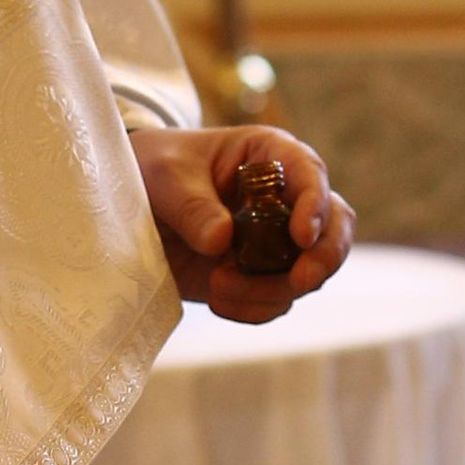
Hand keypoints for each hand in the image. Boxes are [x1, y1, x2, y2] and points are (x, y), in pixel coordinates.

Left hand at [128, 122, 355, 326]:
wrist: (130, 203)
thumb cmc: (154, 167)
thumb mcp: (164, 176)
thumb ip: (192, 206)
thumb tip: (223, 241)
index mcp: (269, 156)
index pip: (310, 174)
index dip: (315, 205)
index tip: (301, 236)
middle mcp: (285, 198)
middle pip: (334, 227)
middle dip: (323, 258)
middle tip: (297, 281)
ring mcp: (276, 241)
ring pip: (308, 272)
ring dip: (271, 290)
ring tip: (217, 285)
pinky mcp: (259, 276)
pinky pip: (277, 301)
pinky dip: (254, 308)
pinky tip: (217, 301)